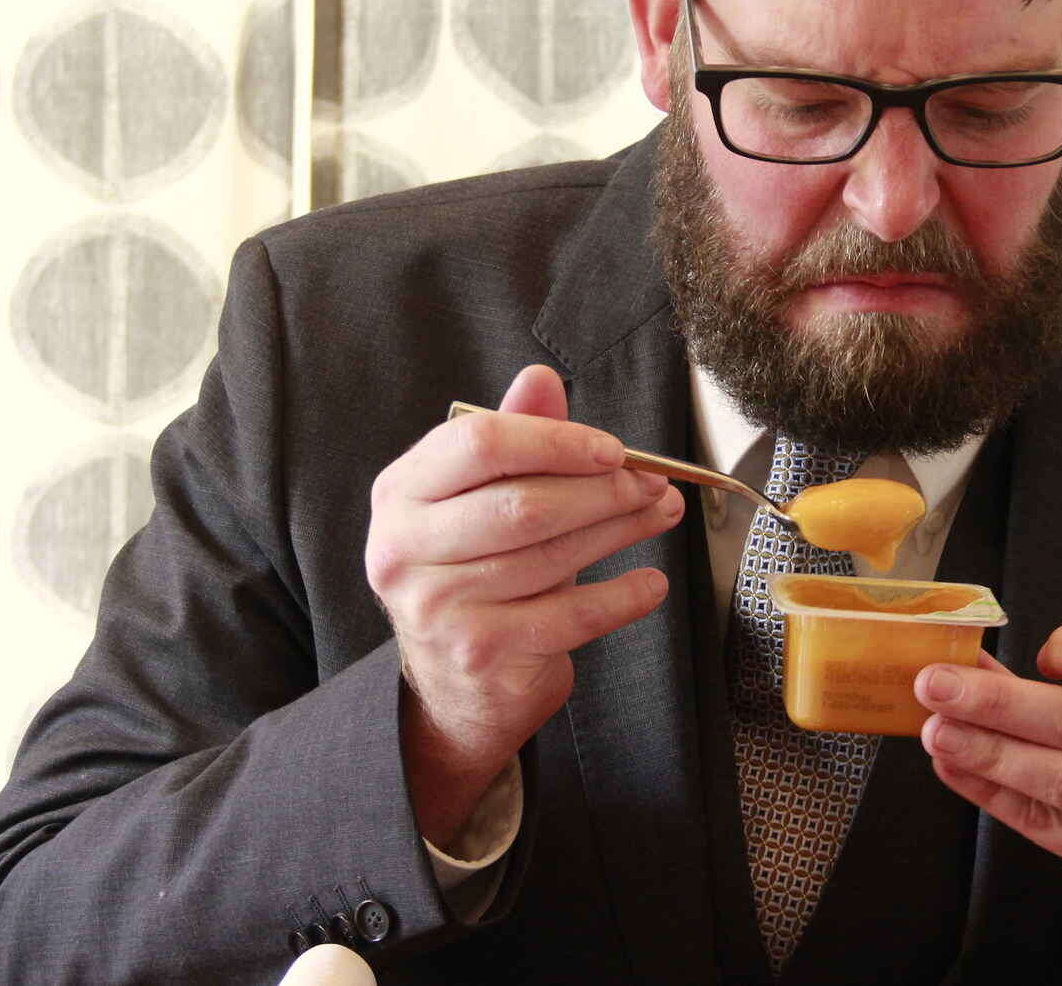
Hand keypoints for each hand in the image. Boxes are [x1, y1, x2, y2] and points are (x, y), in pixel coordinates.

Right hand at [366, 364, 682, 844]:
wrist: (451, 683)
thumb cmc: (474, 572)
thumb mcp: (480, 499)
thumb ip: (513, 437)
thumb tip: (540, 377)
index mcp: (401, 493)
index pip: (480, 444)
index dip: (556, 440)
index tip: (613, 448)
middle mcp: (404, 548)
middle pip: (522, 503)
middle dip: (602, 489)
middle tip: (652, 482)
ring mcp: (438, 607)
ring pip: (552, 556)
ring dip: (621, 530)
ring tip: (660, 513)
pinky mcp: (480, 652)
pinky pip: (571, 615)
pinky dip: (622, 596)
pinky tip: (650, 582)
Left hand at [914, 619, 1061, 984]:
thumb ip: (1049, 683)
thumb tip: (962, 656)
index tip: (1041, 654)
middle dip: (998, 701)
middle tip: (935, 684)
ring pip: (1060, 778)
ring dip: (989, 751)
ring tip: (937, 731)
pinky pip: (1040, 821)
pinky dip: (990, 791)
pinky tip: (952, 767)